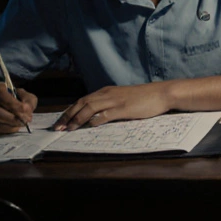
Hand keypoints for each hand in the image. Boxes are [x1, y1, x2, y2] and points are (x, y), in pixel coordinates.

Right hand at [0, 83, 36, 134]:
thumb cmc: (11, 97)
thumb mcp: (22, 93)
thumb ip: (28, 99)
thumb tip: (27, 110)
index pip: (1, 96)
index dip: (14, 105)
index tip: (27, 110)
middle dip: (14, 118)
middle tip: (26, 120)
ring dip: (11, 126)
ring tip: (22, 124)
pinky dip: (5, 130)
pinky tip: (14, 127)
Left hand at [54, 82, 172, 130]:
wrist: (162, 93)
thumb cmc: (145, 97)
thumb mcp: (124, 99)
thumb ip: (110, 105)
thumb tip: (97, 117)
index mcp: (107, 91)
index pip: (82, 100)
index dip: (70, 111)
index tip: (61, 121)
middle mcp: (108, 94)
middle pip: (82, 103)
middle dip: (68, 115)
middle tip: (58, 127)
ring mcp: (116, 101)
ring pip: (90, 108)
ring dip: (77, 118)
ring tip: (69, 128)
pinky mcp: (124, 108)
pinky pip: (106, 114)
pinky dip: (95, 120)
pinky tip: (90, 125)